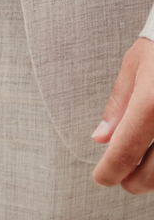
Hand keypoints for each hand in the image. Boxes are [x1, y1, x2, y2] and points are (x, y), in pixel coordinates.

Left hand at [93, 36, 153, 189]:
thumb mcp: (134, 68)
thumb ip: (118, 106)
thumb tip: (102, 138)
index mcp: (151, 102)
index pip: (126, 151)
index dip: (110, 171)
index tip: (102, 177)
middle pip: (153, 174)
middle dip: (133, 181)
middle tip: (121, 177)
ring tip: (141, 166)